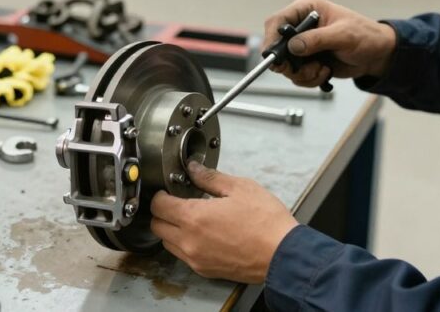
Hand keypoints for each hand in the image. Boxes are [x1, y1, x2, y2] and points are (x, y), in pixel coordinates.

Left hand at [150, 161, 298, 283]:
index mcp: (195, 218)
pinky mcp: (205, 270)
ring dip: (172, 230)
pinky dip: (186, 244)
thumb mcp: (240, 188)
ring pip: (167, 243)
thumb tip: (194, 169)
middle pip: (157, 226)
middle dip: (163, 212)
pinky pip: (183, 256)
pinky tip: (203, 234)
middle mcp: (190, 241)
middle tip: (177, 202)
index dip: (161, 194)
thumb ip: (210, 177)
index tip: (168, 190)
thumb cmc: (266, 223)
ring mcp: (196, 258)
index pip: (158, 205)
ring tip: (192, 219)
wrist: (282, 254)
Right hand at [264, 0, 396, 86]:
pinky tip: (324, 72)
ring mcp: (303, 45)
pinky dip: (308, 79)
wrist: (376, 55)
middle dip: (288, 63)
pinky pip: (296, 74)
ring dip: (302, 73)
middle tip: (301, 70)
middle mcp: (301, 26)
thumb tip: (293, 46)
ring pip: (286, 64)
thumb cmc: (365, 36)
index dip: (271, 38)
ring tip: (321, 70)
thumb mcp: (343, 35)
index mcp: (307, 9)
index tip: (273, 56)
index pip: (278, 21)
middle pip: (277, 46)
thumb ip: (317, 40)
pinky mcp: (307, 60)